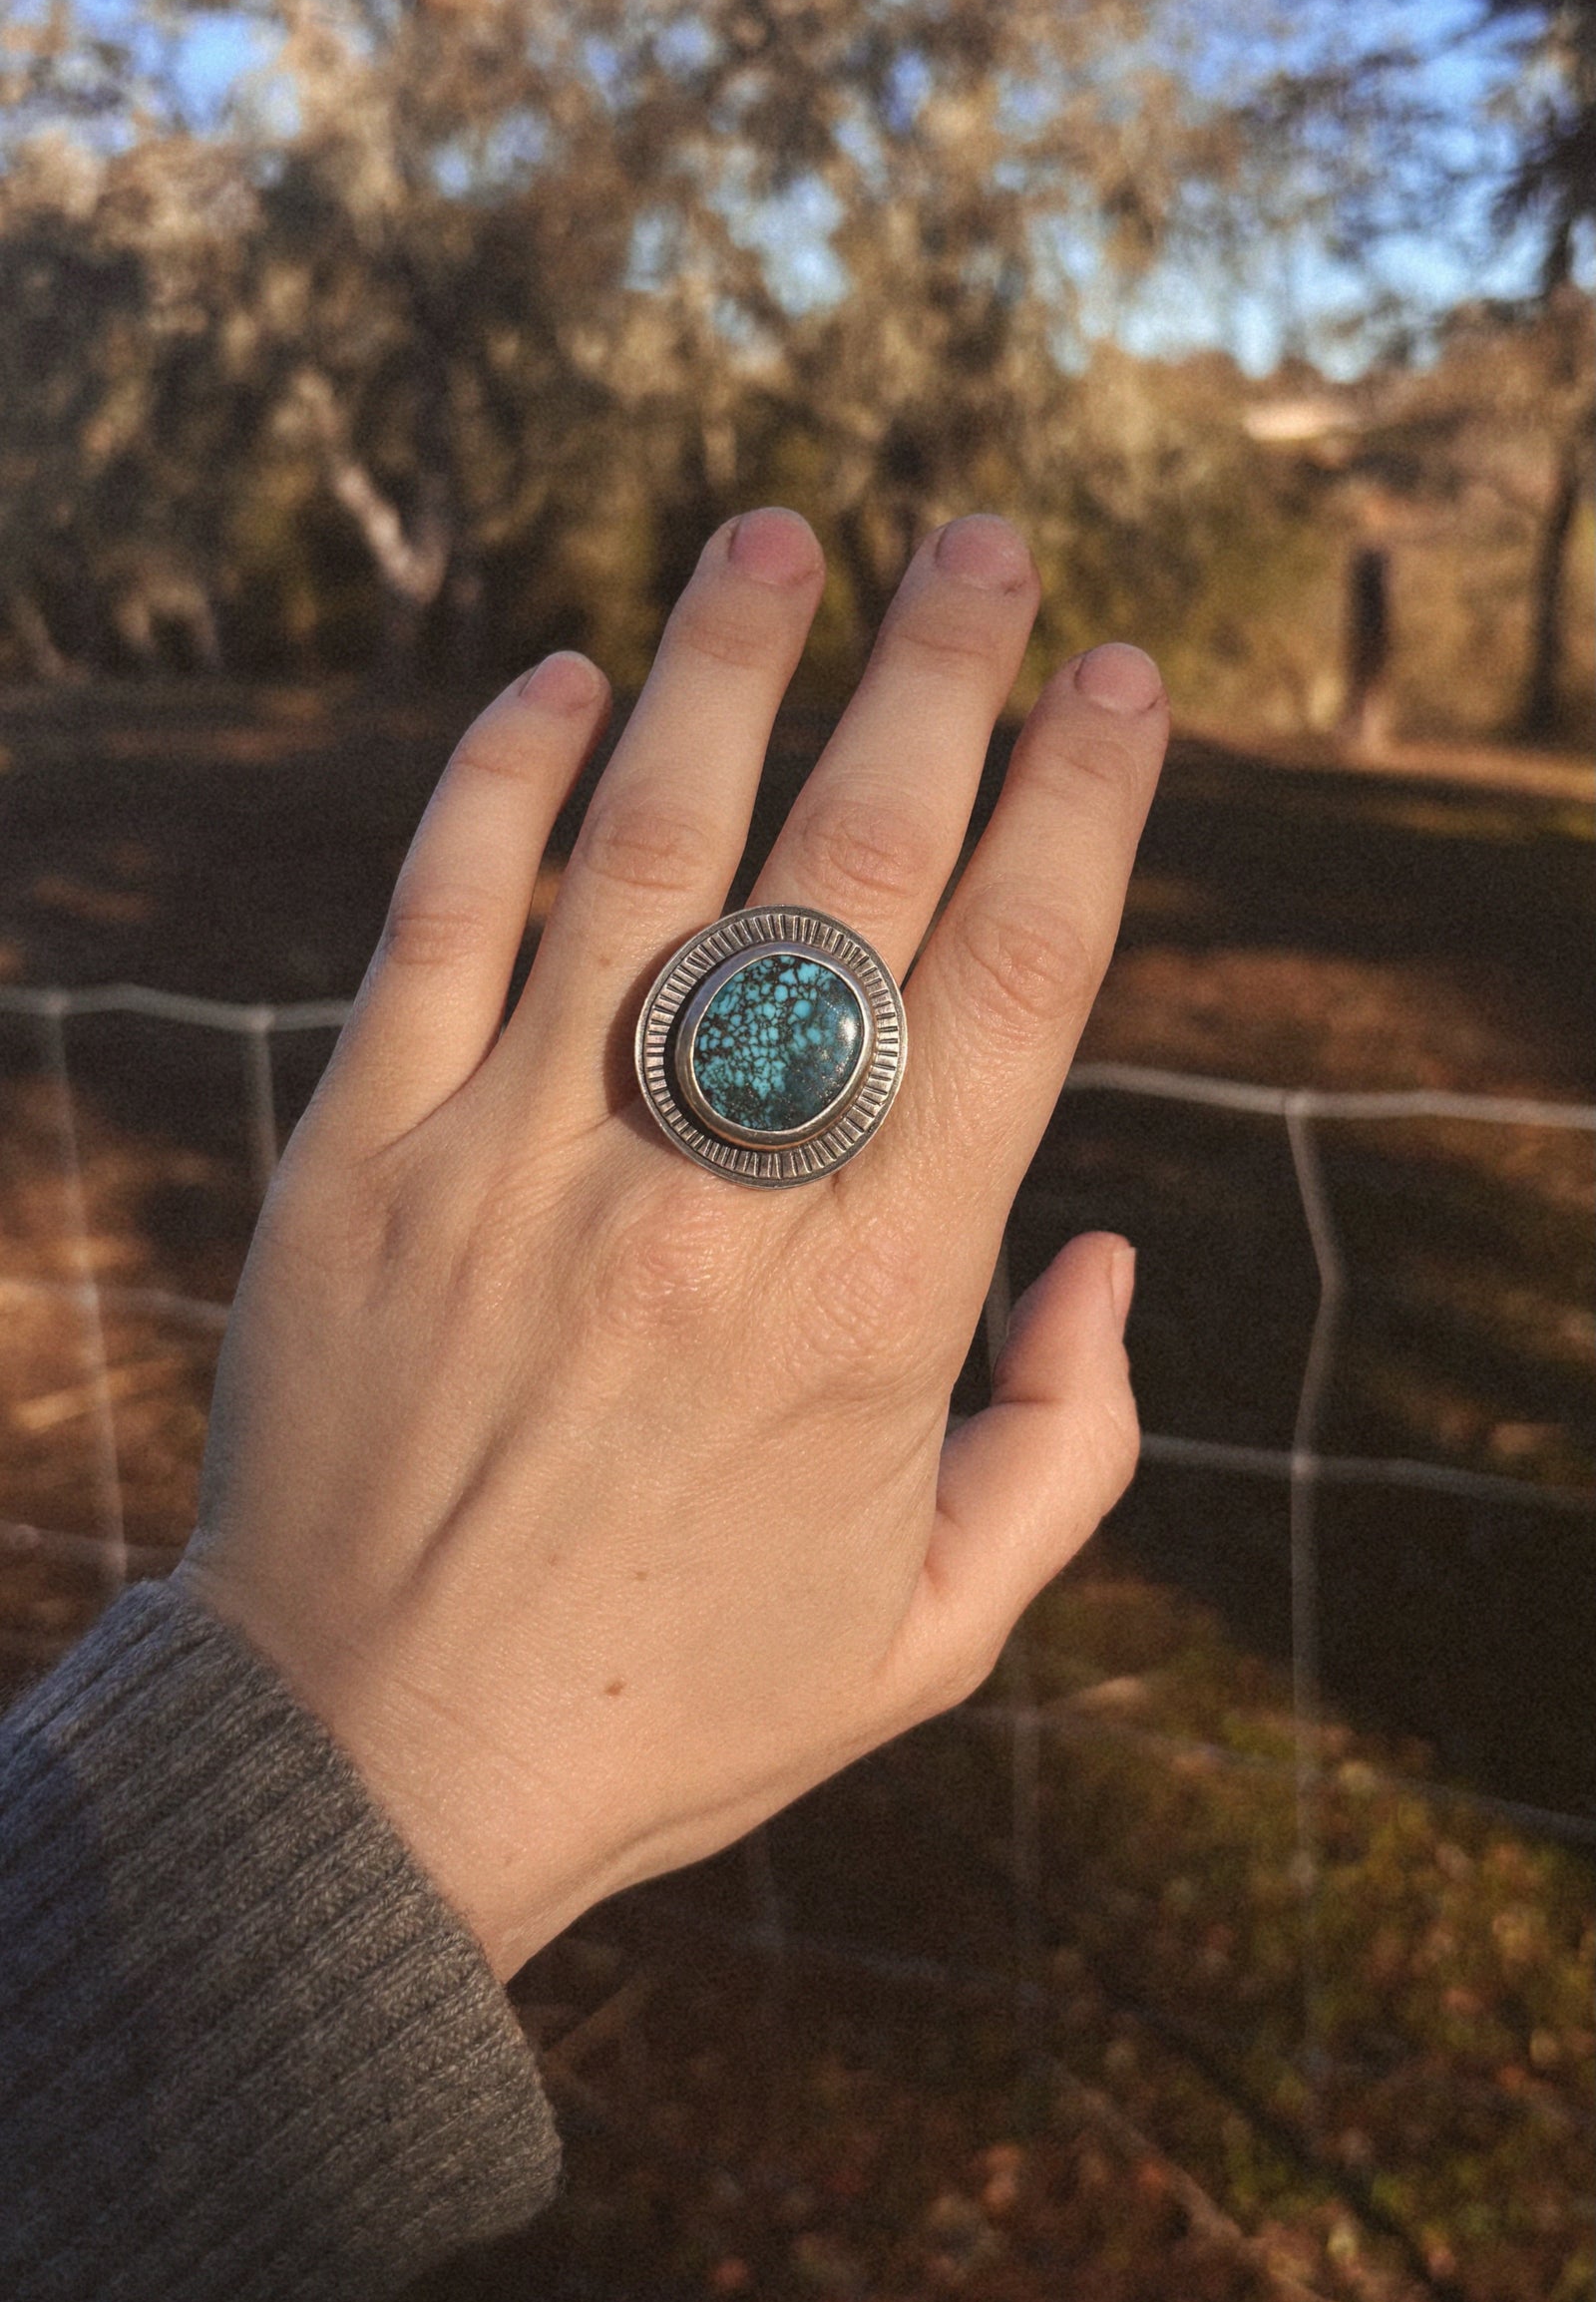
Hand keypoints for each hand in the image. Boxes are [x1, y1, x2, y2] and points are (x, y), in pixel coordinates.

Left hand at [180, 509, 1167, 1979]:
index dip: (1086, 805)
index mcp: (875, 1299)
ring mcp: (521, 1152)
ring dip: (725, 667)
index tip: (1126, 682)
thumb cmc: (668, 1705)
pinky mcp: (362, 1152)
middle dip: (939, 678)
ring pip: (647, 846)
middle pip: (853, 867)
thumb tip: (1104, 1251)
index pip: (1016, 983)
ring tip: (782, 529)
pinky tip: (565, 680)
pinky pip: (441, 915)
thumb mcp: (931, 1630)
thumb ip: (1068, 1443)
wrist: (361, 1772)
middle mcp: (711, 1193)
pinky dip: (505, 781)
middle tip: (989, 542)